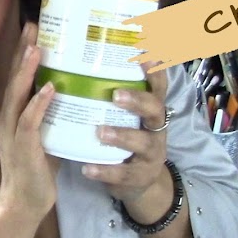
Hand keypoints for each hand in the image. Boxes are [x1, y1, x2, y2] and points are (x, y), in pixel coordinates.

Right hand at [0, 22, 60, 216]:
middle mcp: (9, 116)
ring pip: (17, 93)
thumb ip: (55, 112)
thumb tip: (76, 90)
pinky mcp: (22, 146)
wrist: (24, 200)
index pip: (19, 75)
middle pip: (14, 76)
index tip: (35, 28)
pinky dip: (38, 103)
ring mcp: (13, 130)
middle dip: (23, 50)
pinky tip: (48, 89)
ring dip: (27, 70)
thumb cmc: (38, 167)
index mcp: (14, 111)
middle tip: (32, 25)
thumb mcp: (48, 132)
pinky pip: (29, 120)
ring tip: (37, 48)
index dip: (25, 51)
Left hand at [81, 62, 172, 204]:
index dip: (155, 71)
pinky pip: (123, 173)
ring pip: (142, 142)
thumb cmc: (126, 138)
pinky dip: (105, 170)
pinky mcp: (140, 176)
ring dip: (122, 136)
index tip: (146, 55)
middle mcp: (156, 128)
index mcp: (152, 110)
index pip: (157, 86)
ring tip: (100, 132)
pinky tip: (87, 168)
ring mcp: (152, 153)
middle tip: (116, 95)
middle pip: (154, 109)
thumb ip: (112, 95)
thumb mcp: (127, 118)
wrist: (138, 182)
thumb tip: (80, 63)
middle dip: (137, 101)